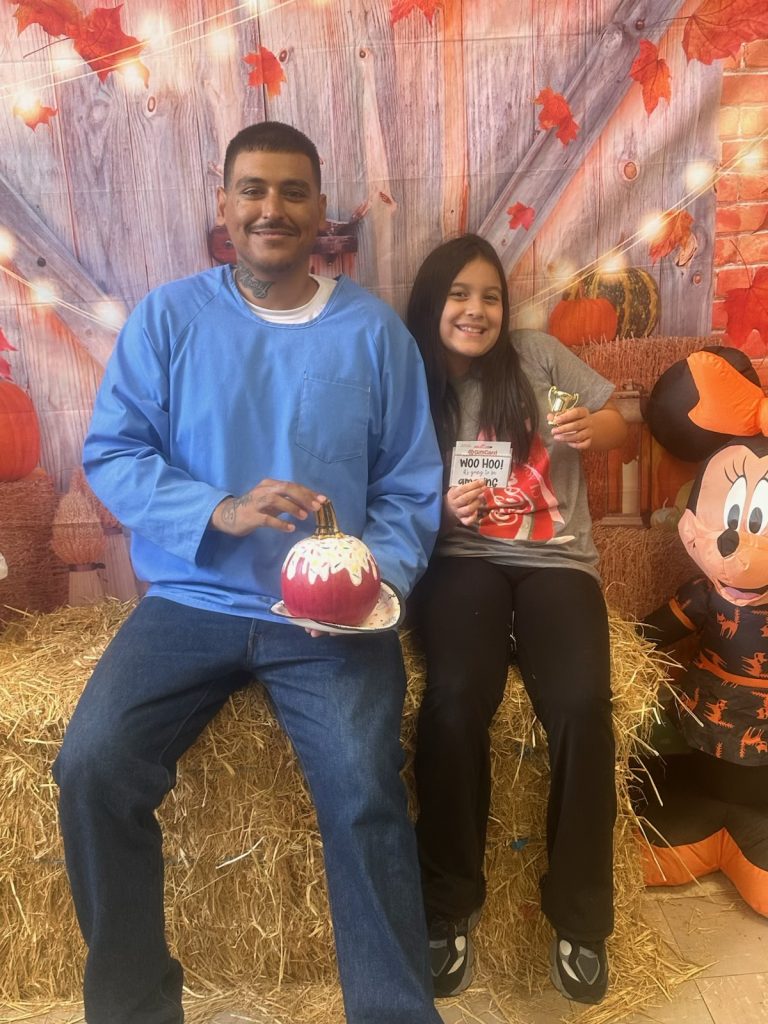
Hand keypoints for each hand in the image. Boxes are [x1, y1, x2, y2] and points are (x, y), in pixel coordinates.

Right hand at [211, 480, 326, 536]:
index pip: (292, 486)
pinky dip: (279, 523)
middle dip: (303, 497)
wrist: (228, 515)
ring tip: (304, 516)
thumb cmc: (254, 509)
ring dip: (292, 507)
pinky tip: (290, 528)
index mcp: (270, 484)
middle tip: (316, 507)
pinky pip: (266, 519)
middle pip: (286, 488)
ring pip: (275, 499)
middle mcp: (263, 490)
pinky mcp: (250, 516)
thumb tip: (310, 505)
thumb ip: (288, 502)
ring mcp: (255, 502)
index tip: (323, 500)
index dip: (308, 492)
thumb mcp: (271, 502)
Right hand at [444, 480, 485, 526]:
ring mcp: (458, 513)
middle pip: (465, 498)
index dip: (473, 485)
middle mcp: (454, 504)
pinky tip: (477, 512)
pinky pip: (468, 521)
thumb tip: (479, 480)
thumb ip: (465, 485)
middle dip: (476, 492)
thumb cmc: (457, 495)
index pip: (462, 489)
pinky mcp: (462, 520)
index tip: (481, 481)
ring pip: (468, 509)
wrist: (449, 508)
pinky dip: (473, 517)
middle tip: (484, 487)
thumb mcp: (456, 488)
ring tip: (482, 498)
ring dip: (476, 503)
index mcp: (452, 494)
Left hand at [549, 406, 595, 449]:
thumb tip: (549, 417)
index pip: (576, 412)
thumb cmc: (576, 419)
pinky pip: (583, 445)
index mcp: (583, 412)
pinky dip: (575, 445)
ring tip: (556, 437)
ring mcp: (590, 432)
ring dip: (566, 437)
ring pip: (579, 436)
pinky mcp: (590, 441)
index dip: (566, 416)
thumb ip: (558, 415)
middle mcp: (588, 421)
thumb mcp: (569, 414)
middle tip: (553, 431)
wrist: (592, 426)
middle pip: (577, 425)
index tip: (556, 420)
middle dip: (563, 429)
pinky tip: (567, 443)